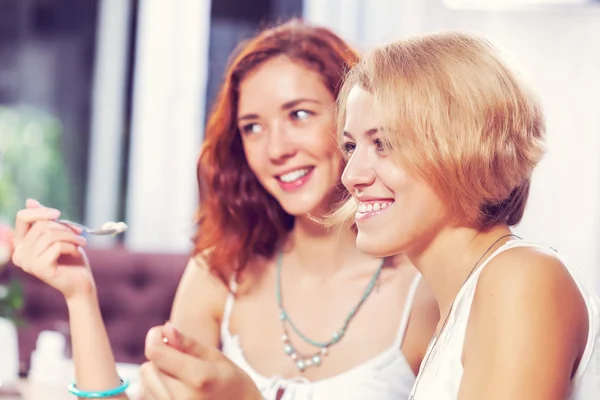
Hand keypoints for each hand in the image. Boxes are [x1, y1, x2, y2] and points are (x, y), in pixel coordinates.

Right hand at [11, 199, 93, 299]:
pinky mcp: (39, 268)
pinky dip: (72, 247)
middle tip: (79, 234)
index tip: (58, 214)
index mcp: (20, 244)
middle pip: (42, 226)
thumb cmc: (70, 258)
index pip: (22, 218)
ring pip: (50, 234)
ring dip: (71, 237)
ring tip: (81, 243)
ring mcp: (27, 263)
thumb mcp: (58, 235)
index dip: (40, 212)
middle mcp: (18, 254)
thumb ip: (44, 221)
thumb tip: (30, 201)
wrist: (81, 283)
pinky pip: (57, 246)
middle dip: (64, 227)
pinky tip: (76, 253)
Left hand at [141, 322, 262, 399]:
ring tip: (179, 377)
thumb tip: (165, 329)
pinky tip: (174, 389)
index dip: (154, 337)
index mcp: (199, 378)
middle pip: (148, 369)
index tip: (161, 332)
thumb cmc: (233, 383)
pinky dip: (155, 390)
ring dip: (156, 375)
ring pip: (144, 385)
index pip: (156, 354)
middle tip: (177, 357)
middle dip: (159, 358)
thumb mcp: (217, 358)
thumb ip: (188, 344)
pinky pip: (147, 398)